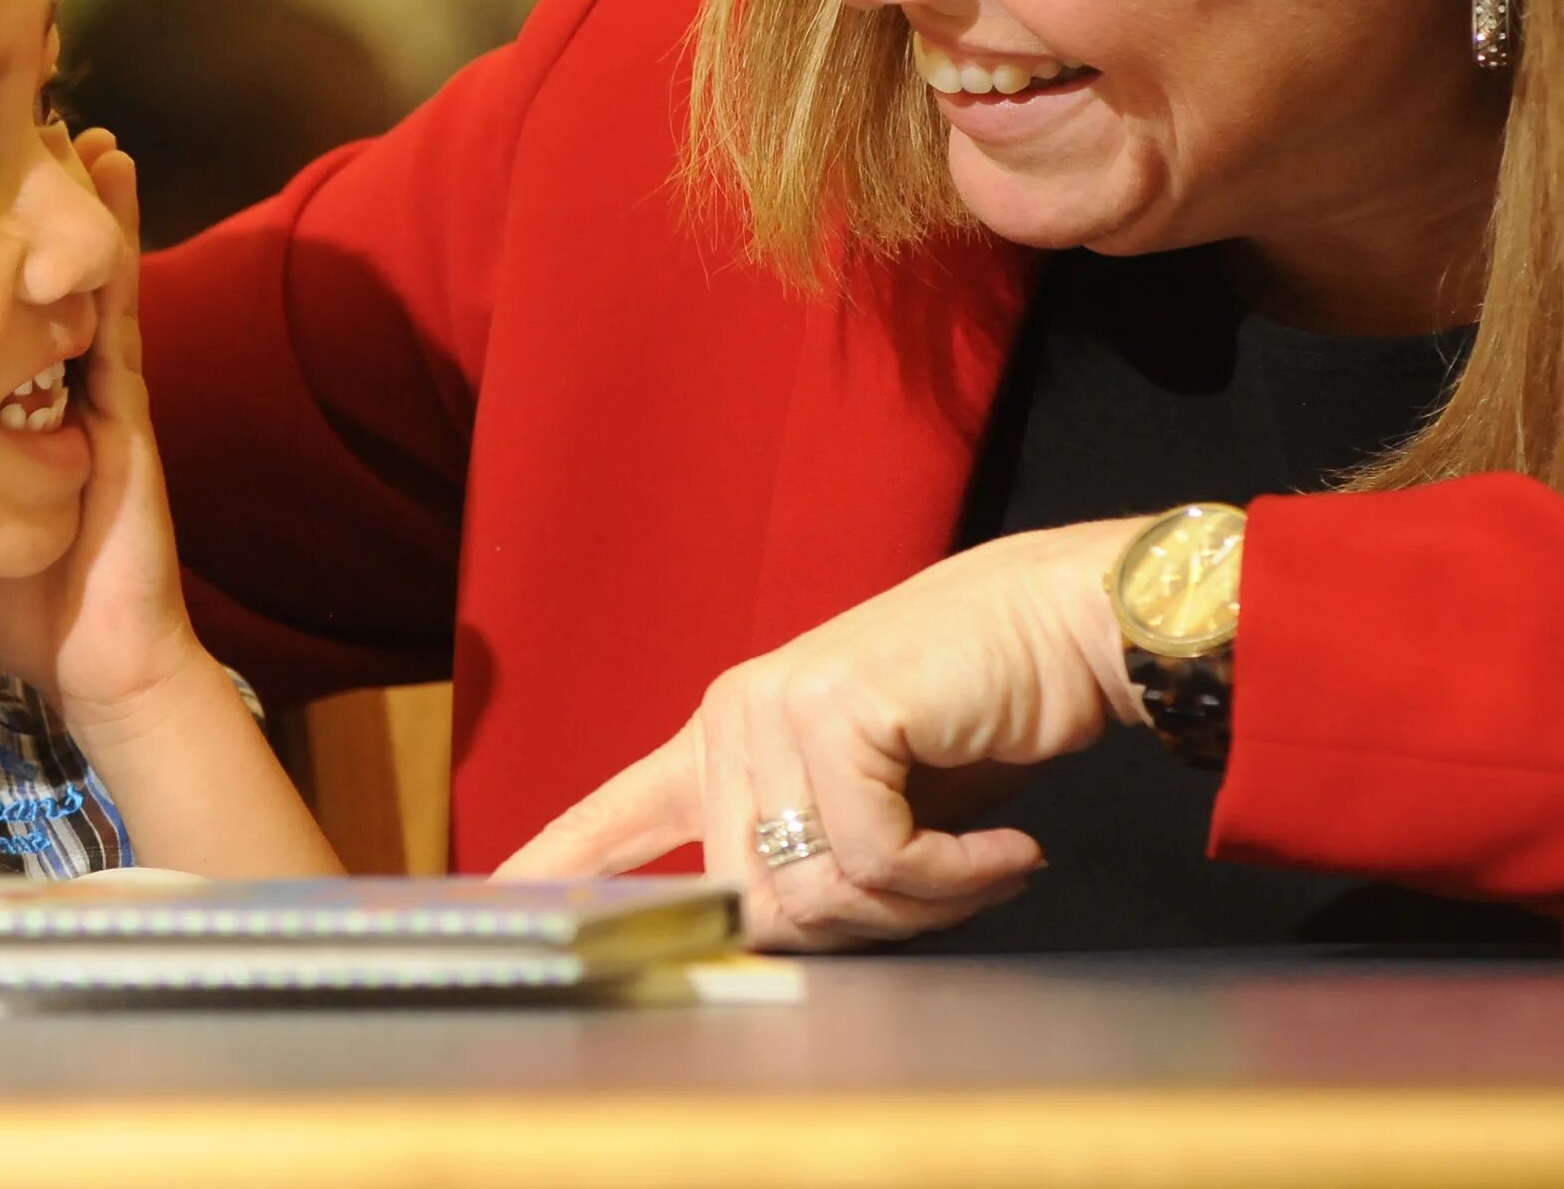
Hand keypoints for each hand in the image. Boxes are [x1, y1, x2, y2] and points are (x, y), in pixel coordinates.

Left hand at [0, 127, 212, 735]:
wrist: (99, 664)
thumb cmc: (29, 599)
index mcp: (28, 406)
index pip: (6, 303)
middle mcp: (71, 388)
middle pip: (53, 278)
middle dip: (38, 202)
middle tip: (20, 109)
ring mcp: (105, 398)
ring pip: (91, 282)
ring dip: (82, 206)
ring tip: (71, 127)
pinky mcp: (125, 419)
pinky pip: (118, 324)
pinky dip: (114, 259)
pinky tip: (111, 200)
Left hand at [495, 517, 1146, 951]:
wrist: (1066, 625)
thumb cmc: (979, 718)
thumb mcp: (876, 806)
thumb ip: (811, 861)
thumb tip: (767, 937)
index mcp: (724, 737)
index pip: (619, 814)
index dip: (559, 865)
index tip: (498, 903)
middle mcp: (731, 719)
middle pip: (758, 903)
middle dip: (866, 925)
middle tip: (955, 884)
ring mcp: (773, 708)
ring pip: (815, 891)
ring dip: (920, 902)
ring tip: (984, 857)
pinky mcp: (832, 711)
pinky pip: (876, 859)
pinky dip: (956, 875)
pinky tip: (1007, 846)